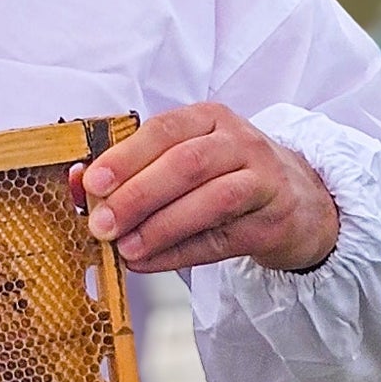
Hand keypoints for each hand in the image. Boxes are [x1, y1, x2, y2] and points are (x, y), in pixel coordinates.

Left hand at [72, 103, 338, 274]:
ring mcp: (263, 181)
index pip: (163, 131)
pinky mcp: (272, 222)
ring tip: (125, 248)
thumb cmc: (226, 174)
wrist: (298, 200)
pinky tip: (149, 262)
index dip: (125, 157)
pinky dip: (179, 253)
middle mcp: (240, 143)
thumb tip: (82, 185)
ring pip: (210, 202)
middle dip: (137, 196)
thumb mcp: (186, 158)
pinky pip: (220, 240)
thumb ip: (138, 168)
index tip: (92, 183)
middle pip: (186, 165)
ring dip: (159, 227)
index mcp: (209, 119)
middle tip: (101, 223)